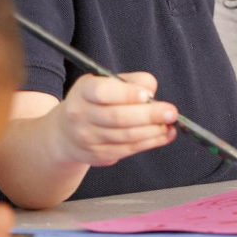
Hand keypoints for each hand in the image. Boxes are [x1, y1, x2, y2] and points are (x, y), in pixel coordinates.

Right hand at [54, 72, 177, 165]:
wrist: (66, 132)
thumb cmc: (96, 100)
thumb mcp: (107, 82)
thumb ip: (132, 81)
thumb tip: (151, 92)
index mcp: (83, 91)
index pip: (102, 92)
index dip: (126, 94)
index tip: (147, 95)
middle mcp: (80, 115)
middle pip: (117, 117)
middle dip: (149, 115)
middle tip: (171, 112)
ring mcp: (87, 138)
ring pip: (125, 136)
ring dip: (152, 131)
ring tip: (170, 124)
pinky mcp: (96, 155)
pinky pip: (127, 150)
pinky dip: (149, 143)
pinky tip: (163, 136)